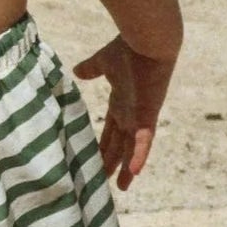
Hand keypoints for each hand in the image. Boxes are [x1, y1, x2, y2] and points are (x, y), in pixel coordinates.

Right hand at [72, 38, 176, 188]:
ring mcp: (140, 116)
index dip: (105, 145)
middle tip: (105, 181)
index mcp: (121, 102)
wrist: (149, 40)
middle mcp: (131, 113)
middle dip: (113, 162)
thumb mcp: (103, 62)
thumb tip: (77, 71)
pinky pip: (143, 139)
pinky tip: (135, 172)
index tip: (97, 160)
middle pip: (120, 143)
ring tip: (122, 186)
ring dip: (127, 167)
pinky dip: (139, 155)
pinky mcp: (147, 115)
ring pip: (132, 148)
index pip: (112, 129)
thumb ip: (92, 69)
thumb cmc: (128, 48)